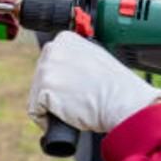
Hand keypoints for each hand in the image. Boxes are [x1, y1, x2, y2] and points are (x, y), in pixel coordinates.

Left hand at [27, 32, 160, 132]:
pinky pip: (36, 111)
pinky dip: (48, 120)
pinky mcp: (44, 87)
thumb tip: (64, 72)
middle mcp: (53, 49)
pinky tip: (66, 118)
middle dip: (54, 94)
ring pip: (37, 95)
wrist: (124, 102)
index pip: (50, 64)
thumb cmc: (116, 88)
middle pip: (41, 79)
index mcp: (66, 39)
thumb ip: (76, 59)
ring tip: (75, 109)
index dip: (61, 82)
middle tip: (77, 102)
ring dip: (52, 108)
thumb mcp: (95, 60)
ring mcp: (47, 67)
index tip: (75, 90)